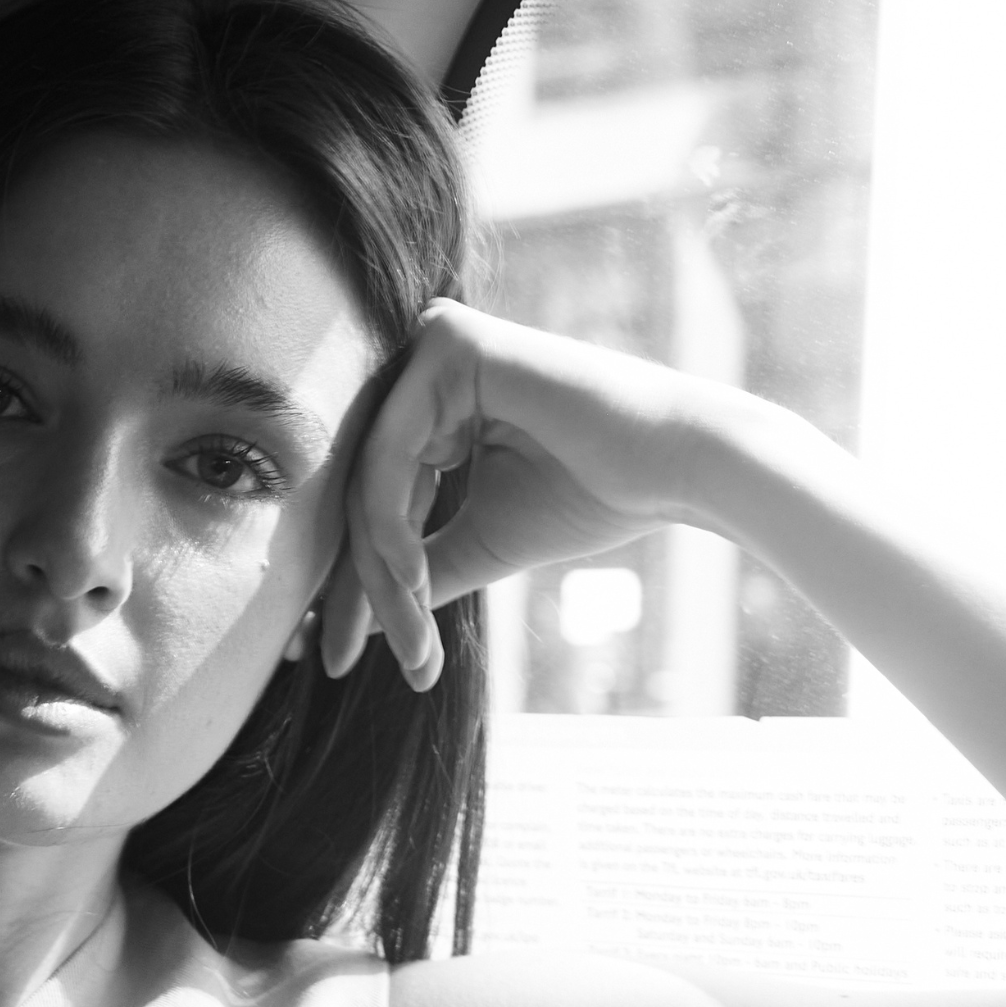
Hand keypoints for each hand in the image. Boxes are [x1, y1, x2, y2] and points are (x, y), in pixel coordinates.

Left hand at [322, 300, 732, 690]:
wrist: (672, 467)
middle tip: (338, 663)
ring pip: (367, 484)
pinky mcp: (450, 343)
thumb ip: (415, 570)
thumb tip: (345, 622)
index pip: (370, 502)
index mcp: (433, 406)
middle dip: (354, 590)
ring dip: (380, 575)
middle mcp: (427, 367)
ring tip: (409, 640)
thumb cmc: (592, 497)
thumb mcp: (479, 543)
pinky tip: (412, 583)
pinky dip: (392, 528)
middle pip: (359, 495)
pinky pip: (389, 454)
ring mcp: (435, 347)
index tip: (333, 658)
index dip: (351, 586)